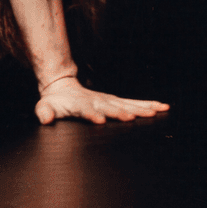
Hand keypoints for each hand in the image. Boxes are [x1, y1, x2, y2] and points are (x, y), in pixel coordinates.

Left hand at [34, 75, 169, 124]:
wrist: (62, 87)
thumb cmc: (54, 102)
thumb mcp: (45, 106)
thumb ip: (44, 112)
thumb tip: (44, 118)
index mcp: (79, 105)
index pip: (85, 110)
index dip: (91, 114)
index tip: (100, 120)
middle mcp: (96, 101)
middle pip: (110, 107)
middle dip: (120, 112)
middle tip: (132, 117)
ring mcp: (107, 100)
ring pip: (126, 104)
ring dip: (141, 108)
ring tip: (157, 111)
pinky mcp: (115, 101)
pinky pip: (134, 103)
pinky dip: (148, 105)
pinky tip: (162, 107)